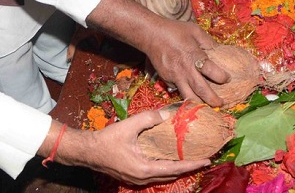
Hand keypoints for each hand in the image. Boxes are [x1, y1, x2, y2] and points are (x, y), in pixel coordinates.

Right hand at [57, 111, 210, 183]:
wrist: (87, 151)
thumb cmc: (106, 140)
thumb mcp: (129, 126)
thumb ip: (148, 118)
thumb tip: (167, 114)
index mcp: (144, 169)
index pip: (175, 168)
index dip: (192, 164)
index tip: (207, 160)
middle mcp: (143, 178)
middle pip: (172, 174)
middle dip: (188, 166)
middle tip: (202, 157)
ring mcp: (137, 179)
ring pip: (163, 175)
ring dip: (177, 167)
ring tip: (190, 158)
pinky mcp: (133, 176)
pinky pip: (155, 173)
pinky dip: (166, 167)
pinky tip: (169, 158)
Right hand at [144, 19, 229, 106]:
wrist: (151, 35)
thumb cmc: (174, 31)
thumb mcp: (194, 30)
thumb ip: (208, 41)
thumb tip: (219, 50)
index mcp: (194, 56)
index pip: (211, 71)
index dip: (222, 77)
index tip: (227, 79)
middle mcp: (185, 69)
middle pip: (201, 90)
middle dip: (213, 100)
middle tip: (221, 104)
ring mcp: (174, 77)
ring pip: (188, 96)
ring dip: (199, 103)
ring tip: (207, 107)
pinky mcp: (166, 79)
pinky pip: (178, 90)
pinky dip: (185, 94)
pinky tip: (192, 93)